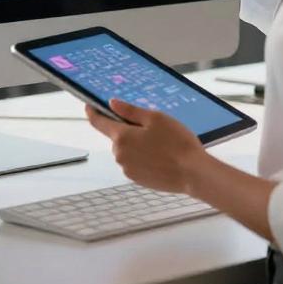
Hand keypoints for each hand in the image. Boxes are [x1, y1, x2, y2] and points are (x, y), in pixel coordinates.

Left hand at [85, 99, 207, 194]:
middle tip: (150, 125)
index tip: (89, 105)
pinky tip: (160, 156)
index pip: (99, 122)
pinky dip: (142, 157)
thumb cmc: (176, 142)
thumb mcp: (155, 118)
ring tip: (160, 142)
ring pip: (127, 150)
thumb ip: (130, 111)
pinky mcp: (138, 180)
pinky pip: (134, 162)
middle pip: (117, 136)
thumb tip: (111, 103)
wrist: (193, 173)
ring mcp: (128, 170)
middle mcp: (120, 155)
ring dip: (136, 144)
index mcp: (121, 137)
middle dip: (128, 129)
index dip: (93, 112)